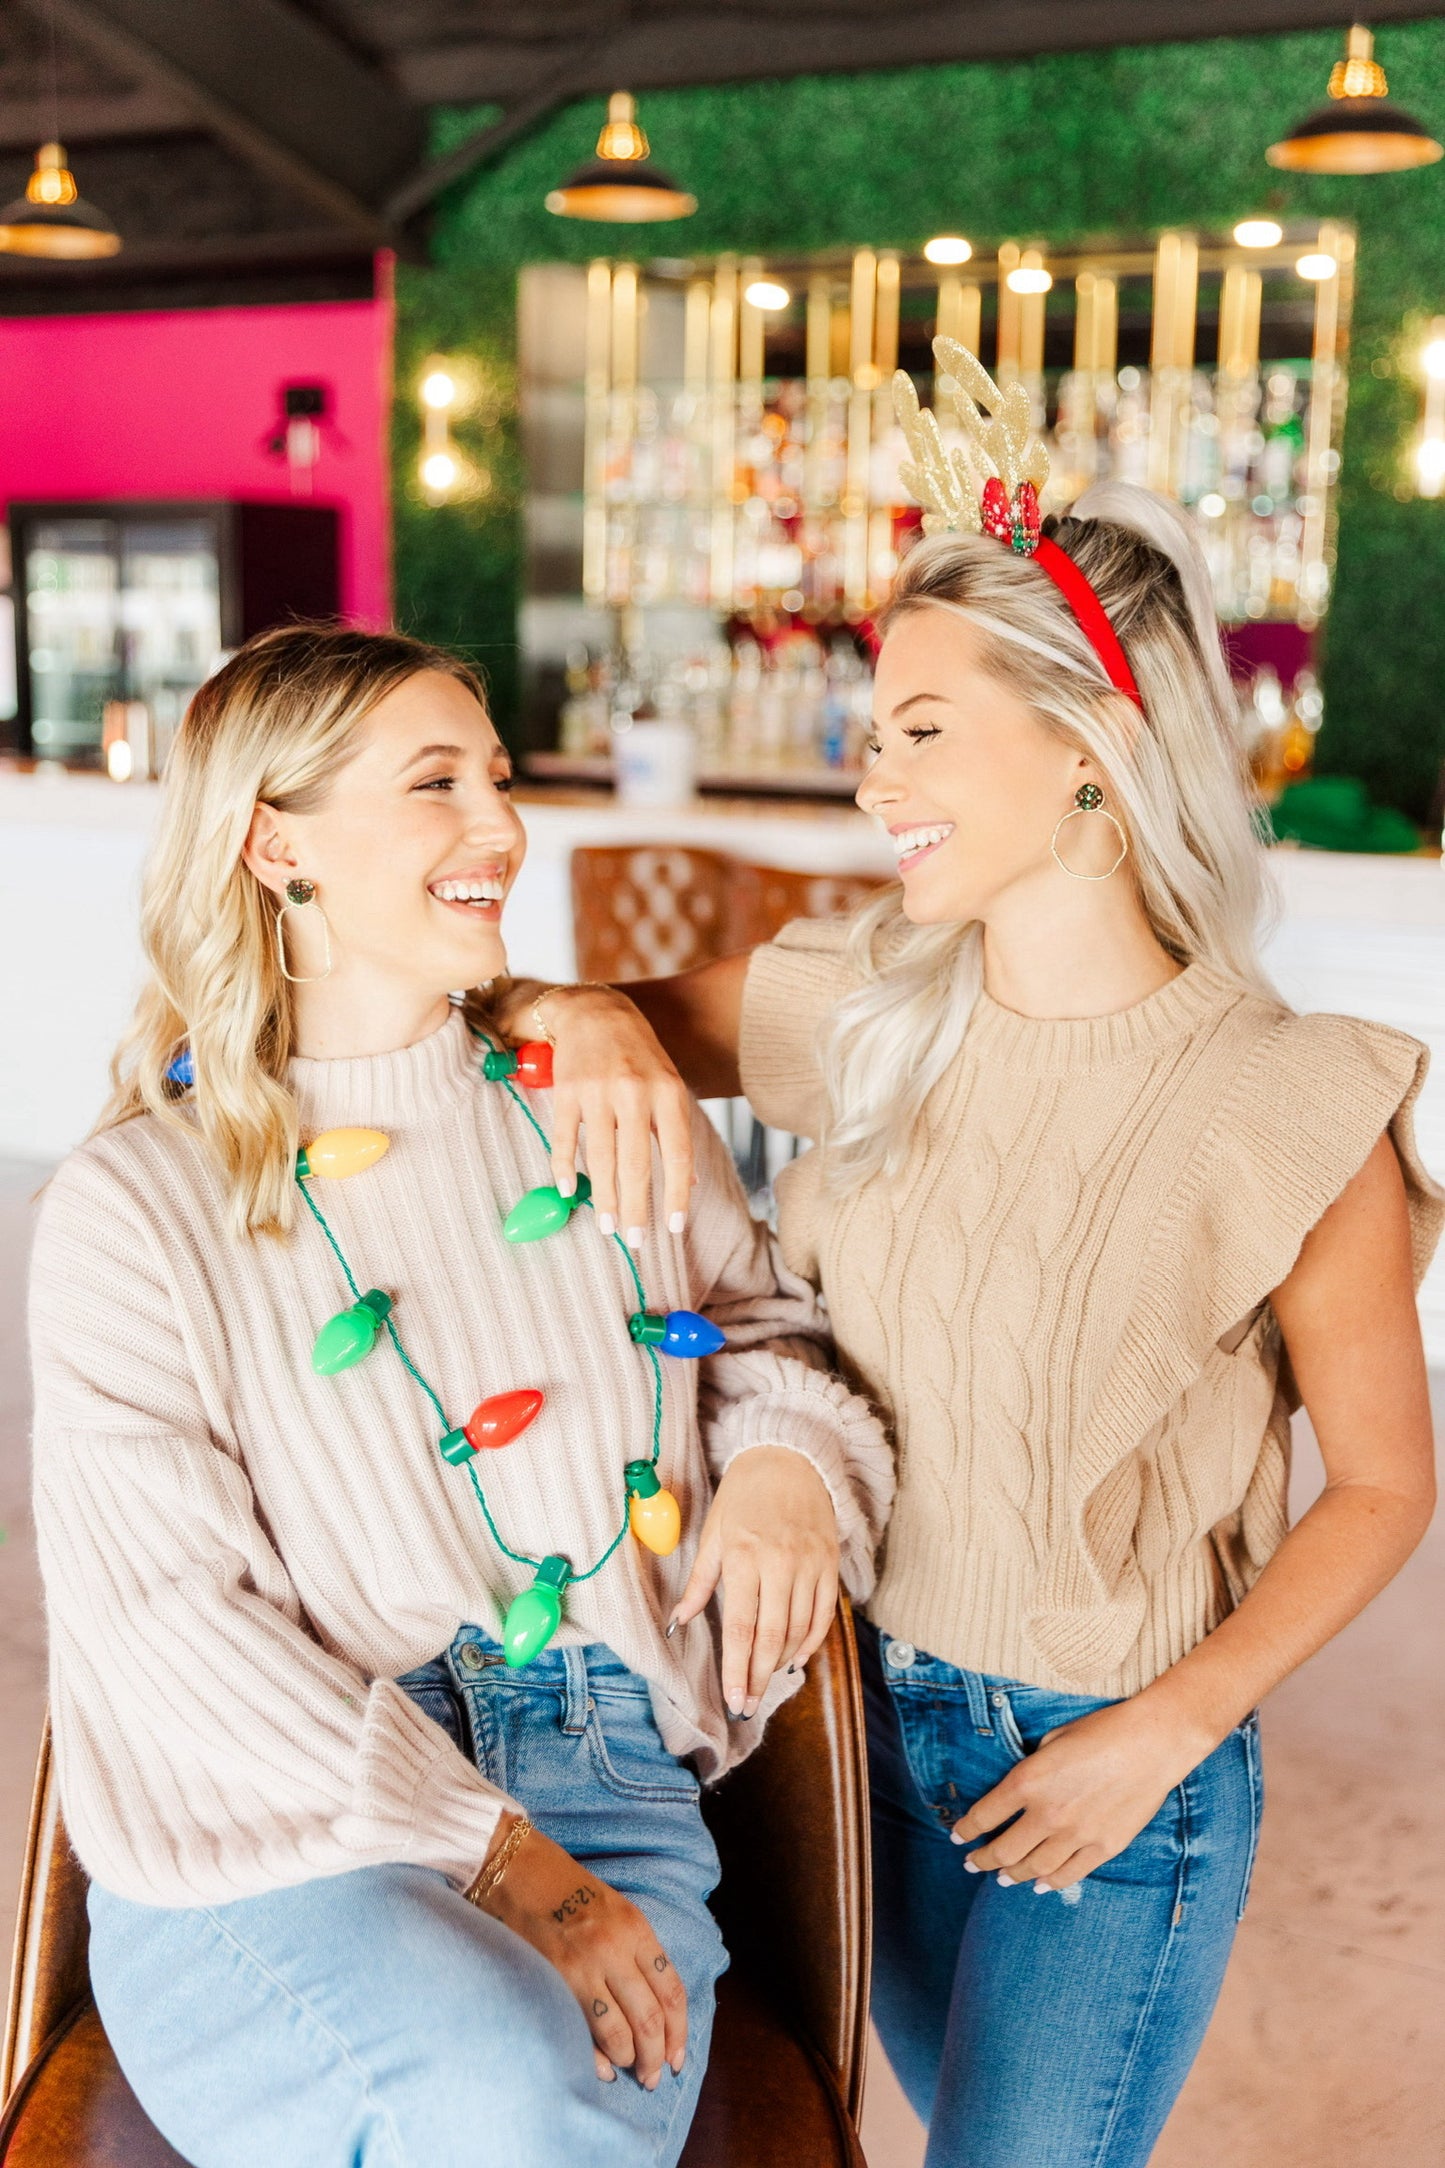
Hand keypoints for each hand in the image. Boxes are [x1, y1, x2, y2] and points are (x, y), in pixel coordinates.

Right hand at [474, 1817, 686, 2087]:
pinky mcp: (553, 1979)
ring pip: (620, 2033)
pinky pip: (583, 2031)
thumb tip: (653, 2010)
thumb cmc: (566, 1889)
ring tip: (628, 2070)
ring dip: (628, 2060)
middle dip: (655, 2058)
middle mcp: (615, 1948)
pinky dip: (596, 2058)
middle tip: (652, 2077)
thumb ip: (636, 1953)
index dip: (679, 2032)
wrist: (515, 1869)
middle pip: (650, 2019)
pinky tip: (601, 2068)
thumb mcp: (615, 1910)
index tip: (677, 2057)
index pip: (672, 1991)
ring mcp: (583, 1966)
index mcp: (636, 1928)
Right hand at [539, 988, 694, 1244]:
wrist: (595, 1010)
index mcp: (668, 1092)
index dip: (677, 1193)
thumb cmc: (638, 1055)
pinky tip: (570, 1192)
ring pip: (601, 1157)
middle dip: (636, 1207)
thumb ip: (674, 1132)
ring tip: (607, 1227)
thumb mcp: (668, 1086)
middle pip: (636, 1163)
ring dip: (604, 1197)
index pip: (677, 1153)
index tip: (674, 1227)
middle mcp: (635, 1092)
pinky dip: (565, 1168)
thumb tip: (689, 1180)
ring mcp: (598, 1091)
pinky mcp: (567, 1090)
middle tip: (634, 1240)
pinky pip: (566, 1138)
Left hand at [669, 1446, 839, 1716]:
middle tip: (750, 1705)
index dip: (738, 1669)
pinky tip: (796, 1656)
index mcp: (743, 1556)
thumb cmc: (743, 1496)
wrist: (789, 1458)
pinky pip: (824, 1614)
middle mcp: (779, 1563)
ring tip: (767, 1681)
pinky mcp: (829, 1563)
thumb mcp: (713, 1532)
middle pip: (772, 1636)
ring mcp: (809, 1564)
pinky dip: (811, 1640)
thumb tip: (679, 1622)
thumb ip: (700, 1581)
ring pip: (800, 1628)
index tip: (734, 1699)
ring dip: (782, 1661)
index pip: (741, 1627)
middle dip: (759, 1677)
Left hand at [949, 1697, 1213, 1891]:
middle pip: (1003, 1851)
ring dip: (1012, 1875)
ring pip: (1033, 1869)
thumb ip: (1032, 1771)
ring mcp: (1075, 1835)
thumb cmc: (1101, 1731)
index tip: (958, 1838)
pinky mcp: (1103, 1847)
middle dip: (982, 1860)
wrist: (1151, 1742)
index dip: (966, 1831)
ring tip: (1001, 1878)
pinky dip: (1049, 1883)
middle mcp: (1046, 1814)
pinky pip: (1068, 1875)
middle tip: (973, 1864)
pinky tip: (1039, 1883)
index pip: (983, 1816)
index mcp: (1027, 1781)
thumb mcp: (1052, 1740)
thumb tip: (1020, 1793)